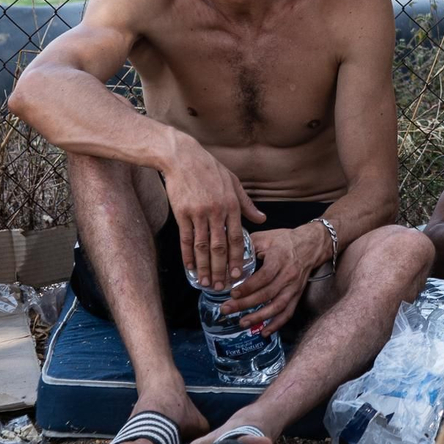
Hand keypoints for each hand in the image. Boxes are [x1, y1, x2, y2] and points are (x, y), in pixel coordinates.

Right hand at [164, 138, 265, 289]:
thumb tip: (262, 219)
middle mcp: (216, 212)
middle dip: (221, 269)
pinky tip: (190, 268)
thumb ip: (247, 204)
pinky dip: (188, 256)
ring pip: (203, 247)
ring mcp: (198, 214)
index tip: (238, 274)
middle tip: (223, 286)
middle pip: (220, 247)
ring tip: (206, 283)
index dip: (237, 258)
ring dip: (205, 267)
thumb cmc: (210, 169)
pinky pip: (186, 239)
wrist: (183, 158)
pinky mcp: (182, 214)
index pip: (237, 238)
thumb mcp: (234, 183)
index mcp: (231, 205)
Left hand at [222, 227, 318, 335]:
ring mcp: (294, 287)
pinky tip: (264, 332)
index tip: (232, 293)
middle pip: (267, 294)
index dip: (248, 287)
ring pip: (277, 306)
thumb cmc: (286, 240)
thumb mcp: (266, 237)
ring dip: (259, 317)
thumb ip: (247, 246)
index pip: (264, 276)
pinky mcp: (297, 295)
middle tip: (226, 309)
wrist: (312, 245)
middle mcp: (289, 275)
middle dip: (245, 304)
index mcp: (280, 259)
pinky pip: (288, 313)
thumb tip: (228, 257)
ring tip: (242, 323)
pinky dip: (277, 324)